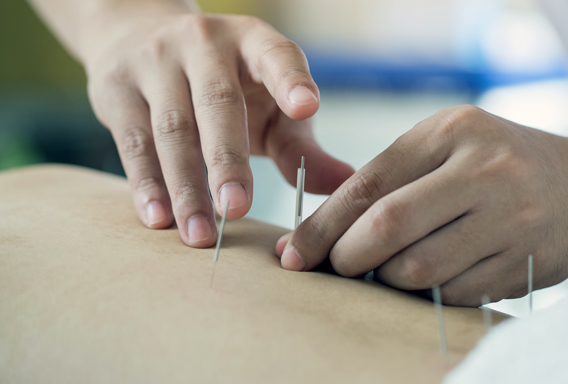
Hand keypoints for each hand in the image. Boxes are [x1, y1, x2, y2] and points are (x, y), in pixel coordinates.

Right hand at [85, 11, 353, 246]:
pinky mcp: (116, 89)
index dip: (291, 79)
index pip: (275, 55)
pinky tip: (159, 220)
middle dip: (228, 159)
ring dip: (186, 186)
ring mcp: (155, 62)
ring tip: (201, 235)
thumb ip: (303, 148)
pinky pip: (133, 143)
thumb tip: (348, 185)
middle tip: (238, 209)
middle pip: (217, 102)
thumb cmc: (226, 87)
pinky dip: (146, 184)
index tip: (307, 108)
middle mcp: (203, 44)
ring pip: (172, 129)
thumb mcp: (269, 109)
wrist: (137, 37)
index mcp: (252, 43)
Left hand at [276, 105, 567, 305]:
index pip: (372, 183)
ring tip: (388, 270)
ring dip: (389, 279)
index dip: (323, 226)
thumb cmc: (499, 164)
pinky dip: (429, 293)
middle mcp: (487, 172)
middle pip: (392, 228)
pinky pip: (454, 294)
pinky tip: (432, 277)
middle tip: (339, 267)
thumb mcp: (448, 145)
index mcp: (455, 132)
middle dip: (350, 257)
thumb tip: (322, 234)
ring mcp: (513, 219)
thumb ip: (391, 178)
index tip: (294, 253)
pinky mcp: (527, 262)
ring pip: (421, 270)